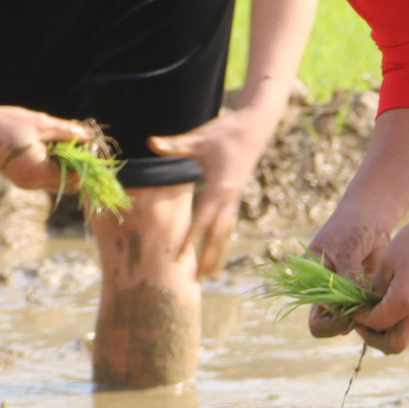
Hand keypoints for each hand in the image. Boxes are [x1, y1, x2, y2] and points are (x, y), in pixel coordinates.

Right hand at [0, 105, 86, 191]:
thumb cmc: (6, 123)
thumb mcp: (41, 123)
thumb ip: (67, 132)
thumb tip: (89, 137)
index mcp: (38, 172)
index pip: (75, 177)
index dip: (84, 161)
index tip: (85, 142)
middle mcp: (32, 183)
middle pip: (69, 185)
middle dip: (77, 166)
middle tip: (75, 143)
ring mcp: (25, 184)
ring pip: (57, 182)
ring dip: (64, 166)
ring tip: (60, 143)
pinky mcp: (20, 179)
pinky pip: (45, 178)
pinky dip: (52, 166)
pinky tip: (48, 147)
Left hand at [149, 109, 270, 276]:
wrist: (257, 125)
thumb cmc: (227, 131)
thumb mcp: (200, 137)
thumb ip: (176, 145)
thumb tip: (151, 143)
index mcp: (219, 188)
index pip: (201, 221)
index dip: (189, 241)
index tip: (178, 259)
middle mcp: (229, 198)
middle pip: (216, 235)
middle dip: (207, 258)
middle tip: (198, 282)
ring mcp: (235, 198)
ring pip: (226, 232)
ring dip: (218, 253)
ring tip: (211, 274)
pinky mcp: (236, 195)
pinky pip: (229, 223)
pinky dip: (223, 239)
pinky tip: (218, 249)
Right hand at [303, 196, 404, 338]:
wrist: (369, 219)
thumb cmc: (350, 228)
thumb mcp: (346, 248)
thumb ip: (349, 274)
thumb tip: (355, 302)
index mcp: (314, 290)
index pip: (318, 323)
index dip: (333, 324)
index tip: (350, 310)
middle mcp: (330, 299)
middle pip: (336, 330)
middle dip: (352, 324)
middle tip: (368, 311)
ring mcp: (349, 299)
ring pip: (357, 323)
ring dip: (368, 316)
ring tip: (379, 297)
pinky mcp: (367, 296)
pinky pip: (372, 312)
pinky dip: (380, 308)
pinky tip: (388, 295)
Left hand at [351, 210, 408, 354]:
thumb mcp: (388, 260)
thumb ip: (376, 287)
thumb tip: (369, 303)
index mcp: (404, 301)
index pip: (376, 323)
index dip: (360, 319)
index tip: (353, 308)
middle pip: (394, 346)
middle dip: (374, 339)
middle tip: (363, 324)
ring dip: (390, 334)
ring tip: (378, 317)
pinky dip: (404, 324)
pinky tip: (396, 307)